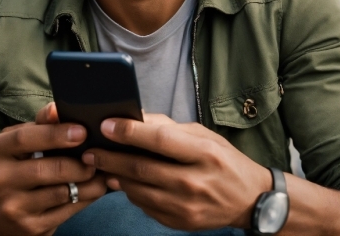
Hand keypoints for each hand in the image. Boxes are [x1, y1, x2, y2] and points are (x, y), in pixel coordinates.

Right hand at [0, 117, 106, 235]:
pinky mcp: (31, 227)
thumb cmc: (22, 167)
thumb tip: (57, 109)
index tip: (82, 131)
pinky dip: (86, 197)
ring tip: (100, 171)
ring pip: (59, 192)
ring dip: (86, 181)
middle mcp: (1, 178)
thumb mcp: (25, 143)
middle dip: (74, 162)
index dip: (55, 134)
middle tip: (95, 156)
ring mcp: (14, 206)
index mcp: (0, 148)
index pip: (25, 138)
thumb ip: (42, 124)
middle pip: (42, 169)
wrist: (2, 216)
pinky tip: (96, 187)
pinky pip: (66, 210)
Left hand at [81, 114, 270, 231]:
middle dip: (110, 157)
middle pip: (142, 167)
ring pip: (138, 189)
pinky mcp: (180, 223)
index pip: (159, 139)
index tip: (105, 125)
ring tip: (98, 163)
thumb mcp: (202, 134)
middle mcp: (194, 180)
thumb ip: (168, 126)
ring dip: (114, 175)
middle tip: (89, 150)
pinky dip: (129, 192)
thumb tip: (135, 117)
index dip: (129, 131)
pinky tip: (120, 180)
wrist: (250, 199)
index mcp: (203, 152)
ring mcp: (187, 206)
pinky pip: (145, 206)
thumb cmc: (223, 159)